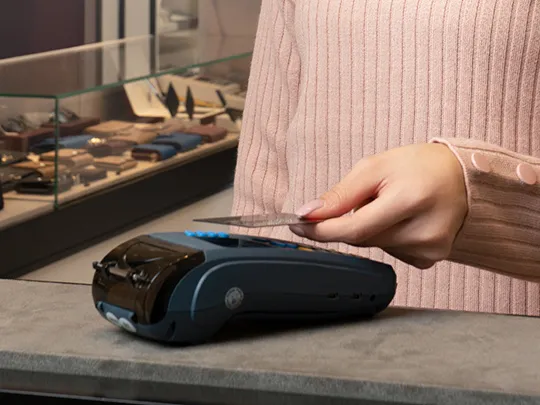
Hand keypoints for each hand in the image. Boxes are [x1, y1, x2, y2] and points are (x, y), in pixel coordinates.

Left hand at [289, 143, 467, 268]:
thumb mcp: (376, 166)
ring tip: (393, 204)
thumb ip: (342, 194)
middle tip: (366, 198)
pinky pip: (390, 252)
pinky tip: (403, 220)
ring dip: (371, 227)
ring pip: (373, 246)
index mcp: (410, 200)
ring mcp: (430, 249)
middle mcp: (424, 231)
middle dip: (349, 221)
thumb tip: (308, 214)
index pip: (353, 229)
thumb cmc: (419, 165)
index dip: (320, 230)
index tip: (297, 224)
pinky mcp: (430, 259)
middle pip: (360, 239)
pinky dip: (386, 236)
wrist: (464, 176)